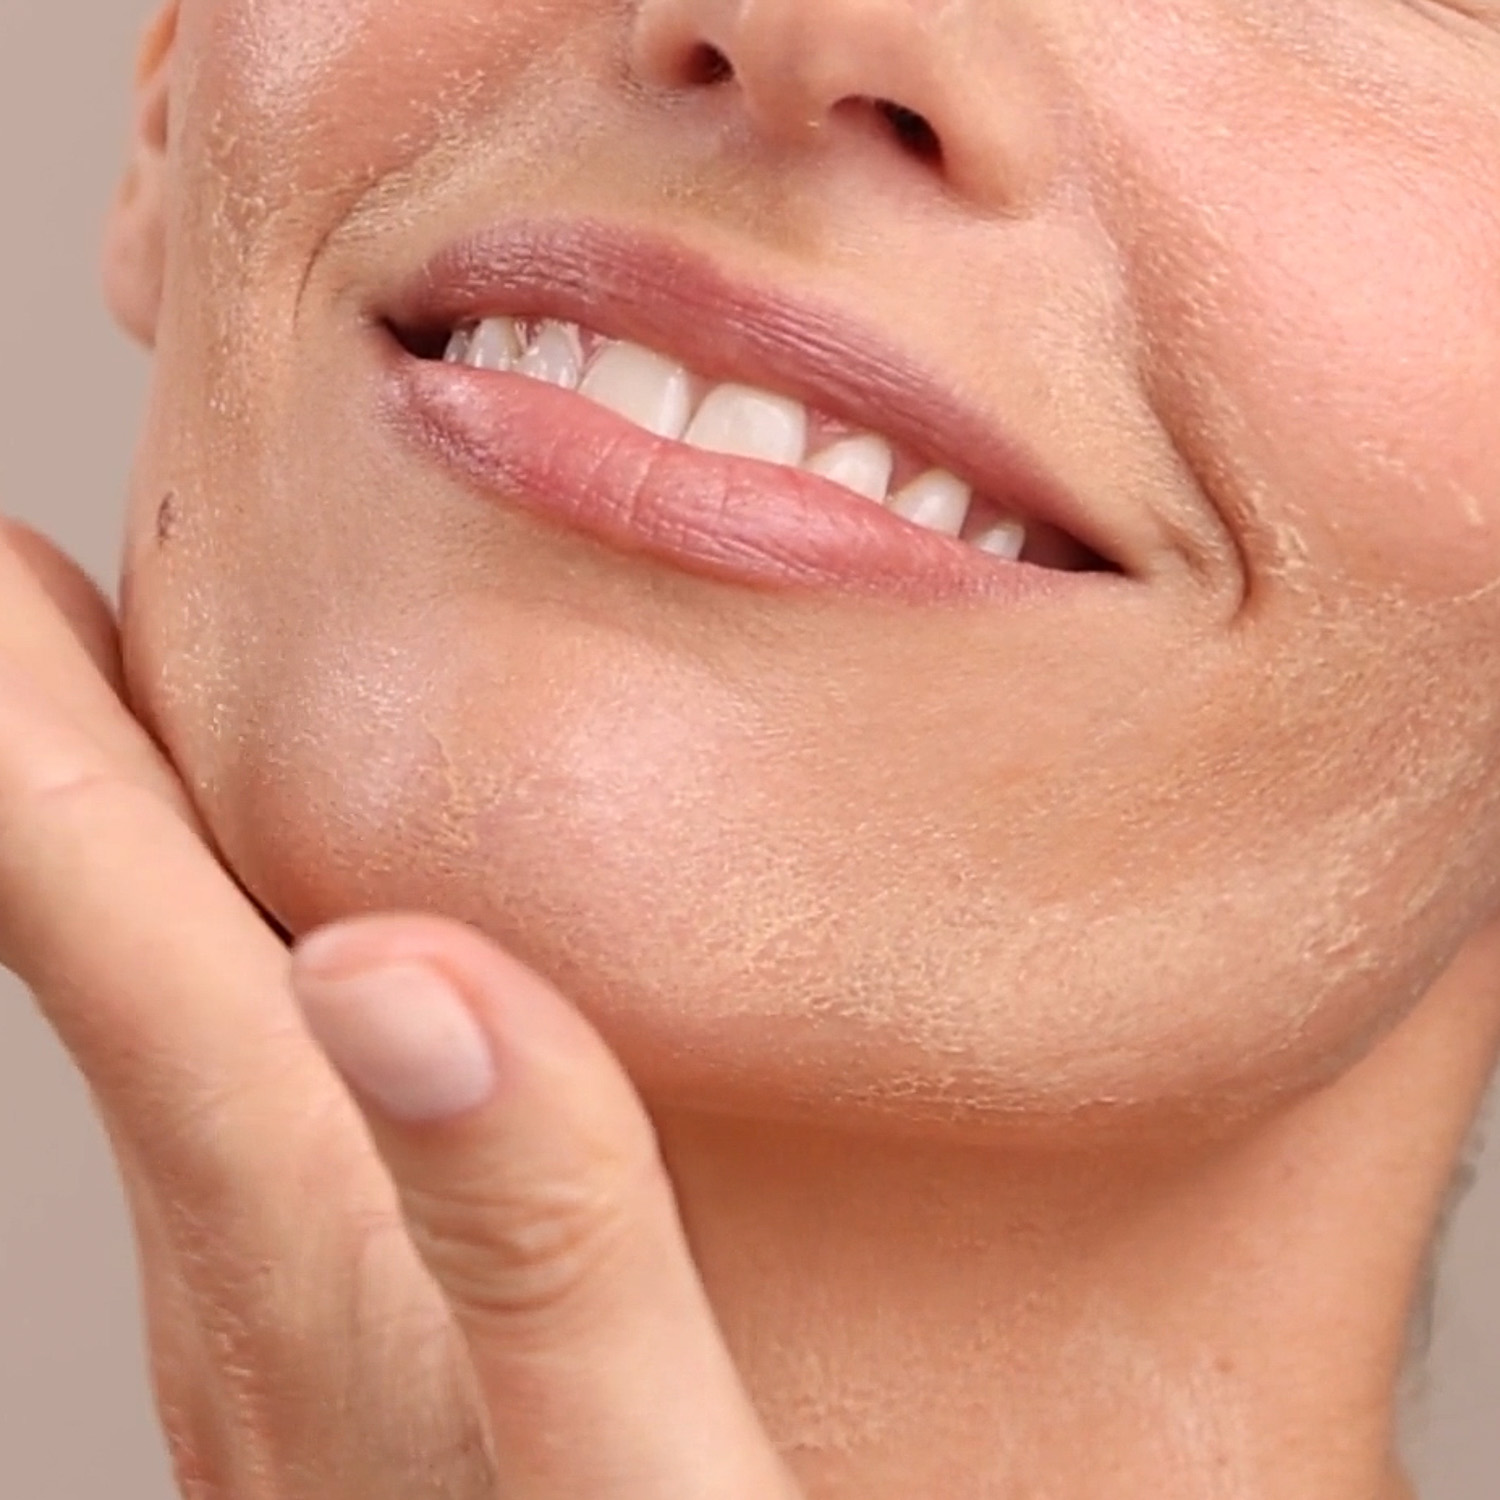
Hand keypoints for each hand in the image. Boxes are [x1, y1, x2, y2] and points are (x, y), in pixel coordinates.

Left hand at [0, 519, 797, 1498]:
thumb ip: (538, 1226)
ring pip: (154, 993)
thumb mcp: (637, 1475)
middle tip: (15, 566)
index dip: (10, 708)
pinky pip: (234, 1075)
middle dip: (38, 727)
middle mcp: (246, 1236)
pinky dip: (216, 948)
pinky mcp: (333, 1326)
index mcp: (300, 1218)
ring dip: (114, 828)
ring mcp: (274, 1291)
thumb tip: (396, 966)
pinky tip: (287, 931)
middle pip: (94, 921)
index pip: (96, 902)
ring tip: (117, 692)